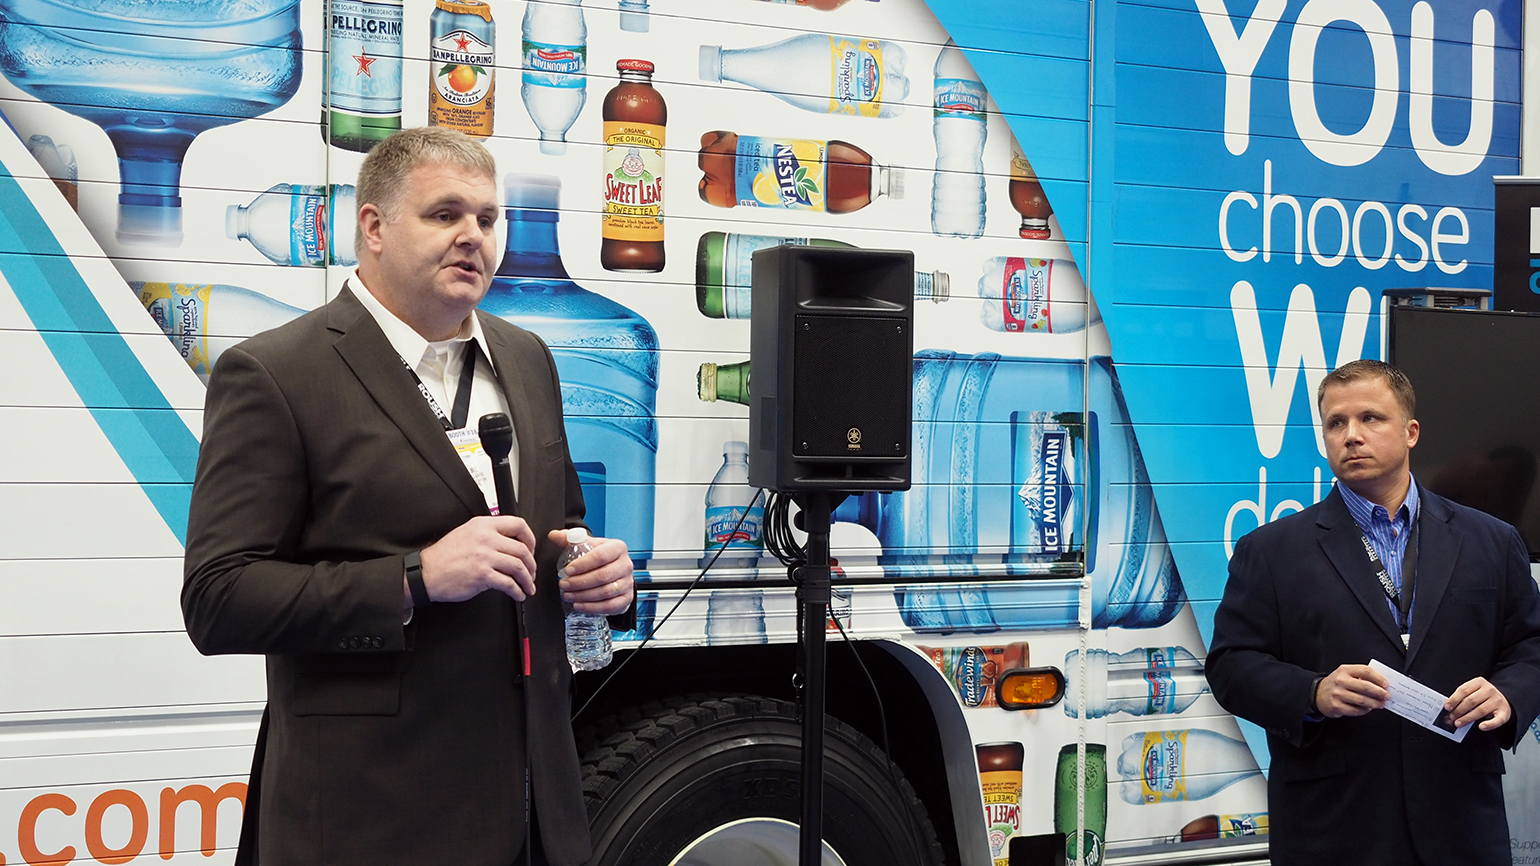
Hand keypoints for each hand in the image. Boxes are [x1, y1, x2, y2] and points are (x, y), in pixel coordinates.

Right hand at [418, 516, 538, 603]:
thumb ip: (488, 533)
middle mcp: (486, 538)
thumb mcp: (466, 533)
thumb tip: (510, 542)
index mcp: (483, 525)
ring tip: (527, 586)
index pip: (518, 525)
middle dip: (531, 564)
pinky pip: (508, 583)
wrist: (426, 572)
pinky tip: (517, 594)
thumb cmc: (444, 556)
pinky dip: (517, 591)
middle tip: (531, 573)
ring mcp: (484, 557)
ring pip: (519, 567)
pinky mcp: (482, 575)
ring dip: (527, 579)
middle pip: (522, 549)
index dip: (530, 539)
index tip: (531, 550)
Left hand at [551, 529, 633, 616]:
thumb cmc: (601, 557)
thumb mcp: (587, 545)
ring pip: (606, 592)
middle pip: (603, 576)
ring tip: (568, 595)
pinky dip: (593, 607)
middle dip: (580, 582)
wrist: (615, 570)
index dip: (582, 564)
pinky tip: (579, 605)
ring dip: (583, 596)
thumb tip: (553, 535)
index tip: (567, 570)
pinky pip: (610, 606)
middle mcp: (625, 565)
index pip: (600, 556)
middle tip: (564, 585)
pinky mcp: (626, 598)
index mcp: (617, 548)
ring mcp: (628, 582)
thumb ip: (569, 539)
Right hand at [1315, 664, 1388, 717]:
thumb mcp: (1345, 674)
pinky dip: (1365, 710)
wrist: (1317, 693)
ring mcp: (1338, 694)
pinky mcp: (1337, 706)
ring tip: (1381, 704)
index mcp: (1345, 670)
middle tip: (1386, 696)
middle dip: (1380, 693)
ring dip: (1375, 703)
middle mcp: (1340, 681)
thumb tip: (1381, 685)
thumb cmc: (1336, 684)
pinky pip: (1356, 710)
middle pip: (1365, 687)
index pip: (1365, 671)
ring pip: (1362, 700)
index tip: (1386, 684)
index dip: (1378, 678)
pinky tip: (1368, 708)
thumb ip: (1361, 676)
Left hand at [1445, 677, 1511, 730]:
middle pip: (1471, 701)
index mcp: (1479, 682)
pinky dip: (1489, 724)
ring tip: (1459, 723)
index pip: (1463, 690)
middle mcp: (1489, 690)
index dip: (1454, 699)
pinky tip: (1481, 727)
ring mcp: (1498, 701)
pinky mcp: (1504, 712)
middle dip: (1459, 710)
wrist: (1505, 700)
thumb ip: (1463, 696)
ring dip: (1467, 718)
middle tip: (1452, 717)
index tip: (1447, 707)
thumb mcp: (1474, 691)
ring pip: (1480, 710)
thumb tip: (1450, 707)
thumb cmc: (1484, 697)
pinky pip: (1496, 720)